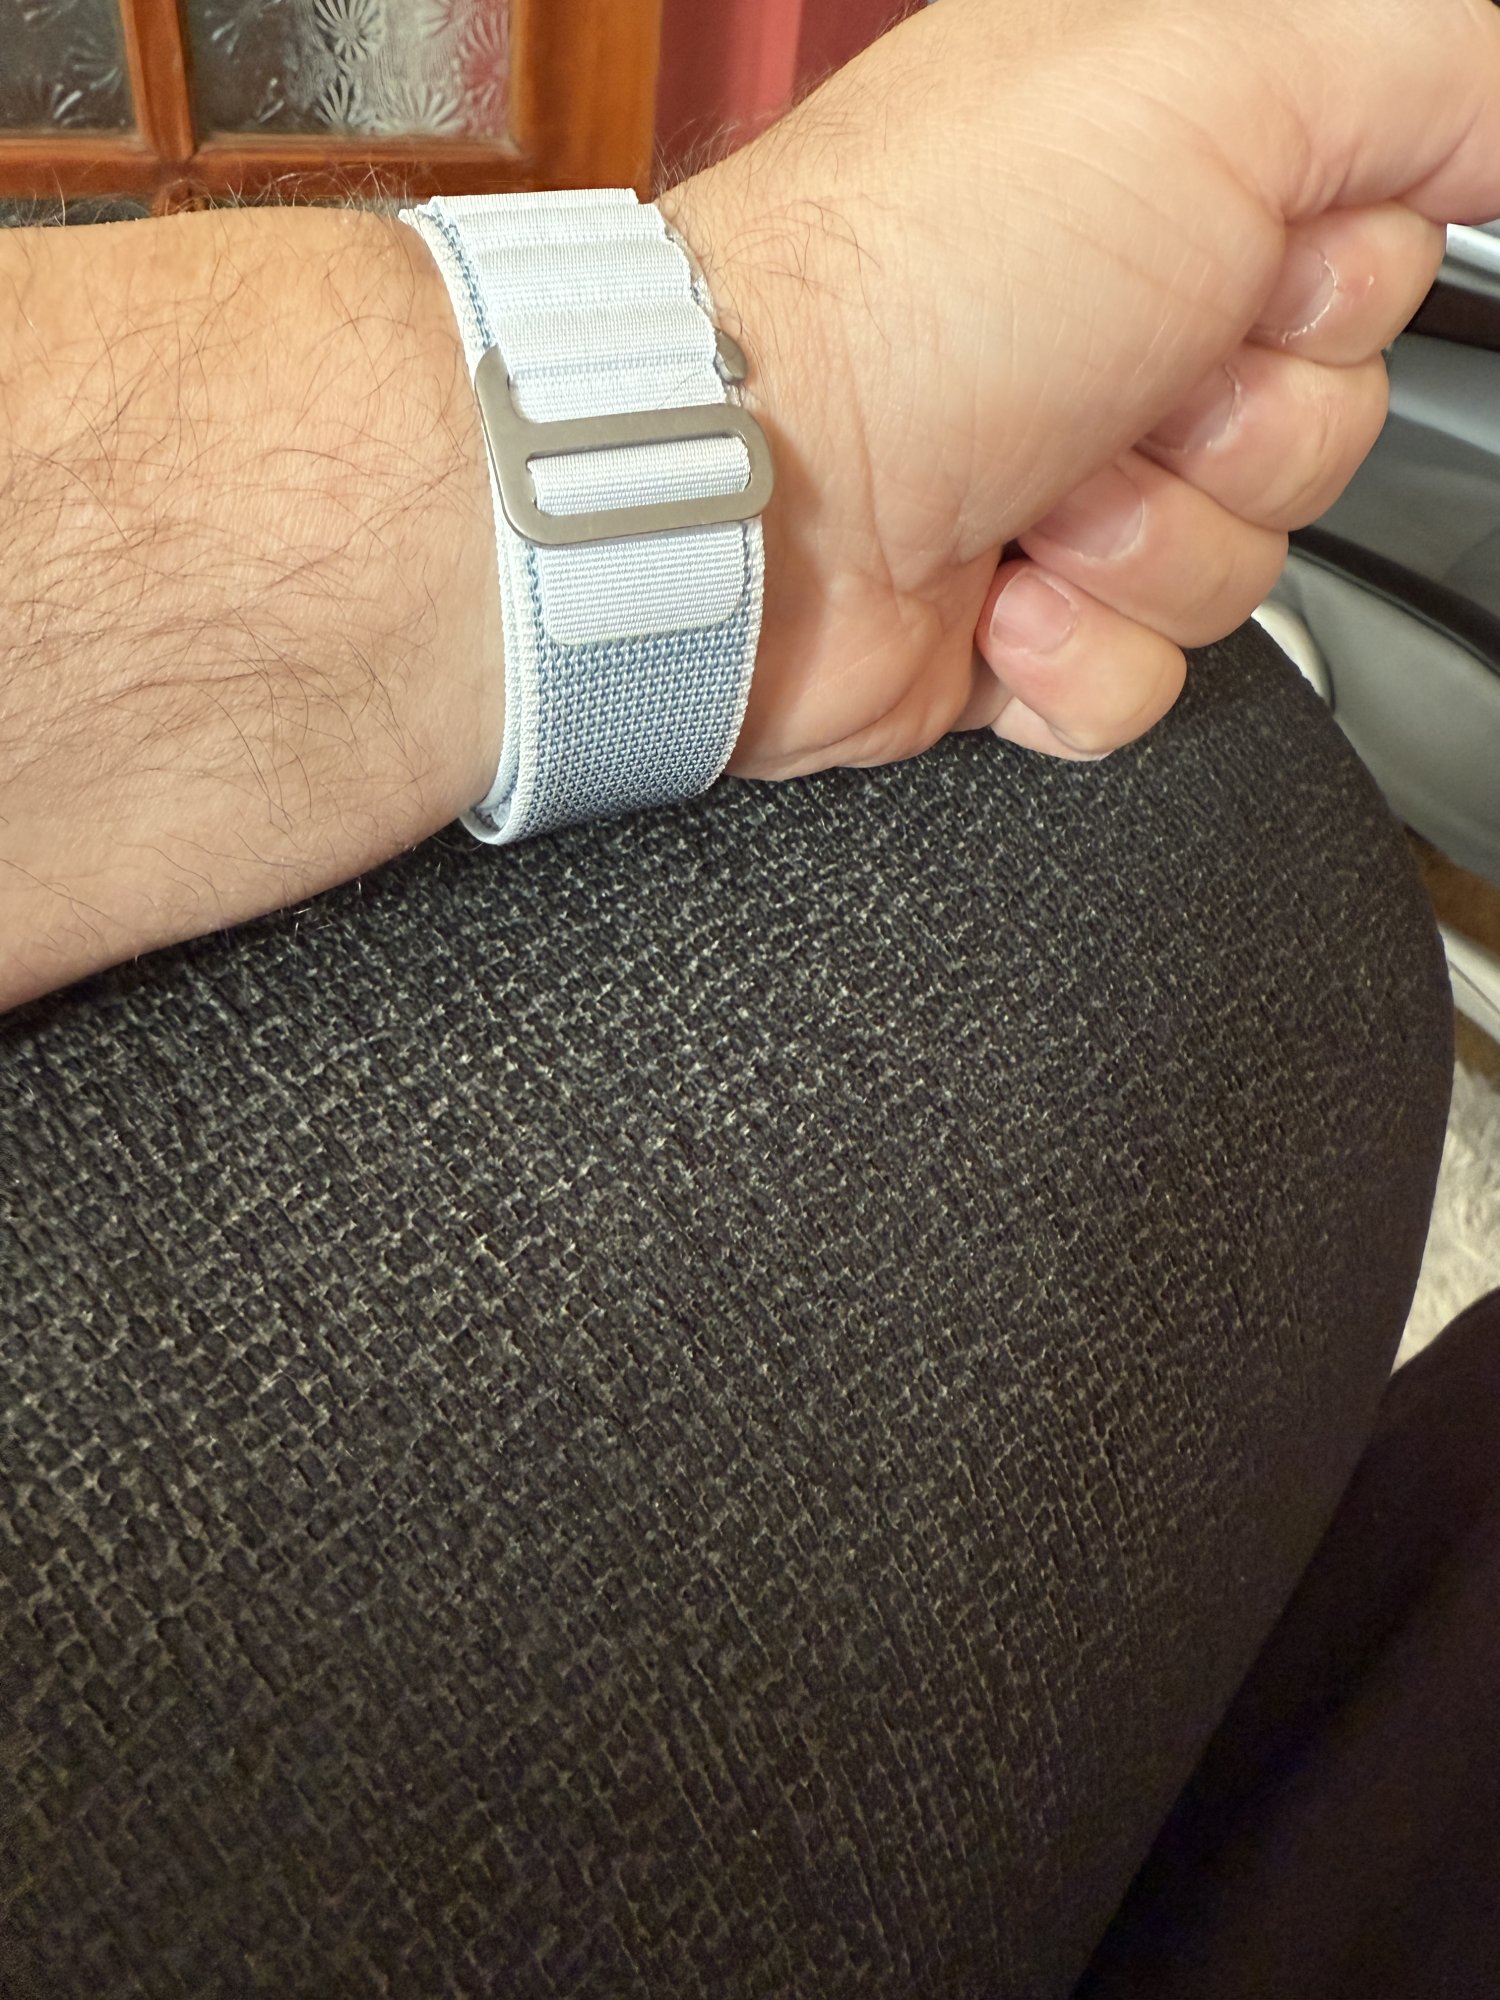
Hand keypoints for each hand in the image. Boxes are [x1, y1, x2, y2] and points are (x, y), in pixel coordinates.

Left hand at [661, 0, 1495, 771]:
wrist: (748, 496)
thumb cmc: (917, 283)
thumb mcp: (1212, 76)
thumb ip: (1416, 65)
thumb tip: (1499, 103)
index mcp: (1162, 180)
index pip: (1378, 258)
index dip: (1334, 284)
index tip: (1246, 265)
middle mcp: (1114, 328)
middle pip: (1325, 426)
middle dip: (1235, 428)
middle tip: (1118, 385)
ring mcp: (1062, 487)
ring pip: (1240, 570)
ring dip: (1145, 546)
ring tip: (1029, 492)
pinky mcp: (1016, 629)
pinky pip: (1145, 682)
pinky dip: (1076, 657)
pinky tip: (993, 596)